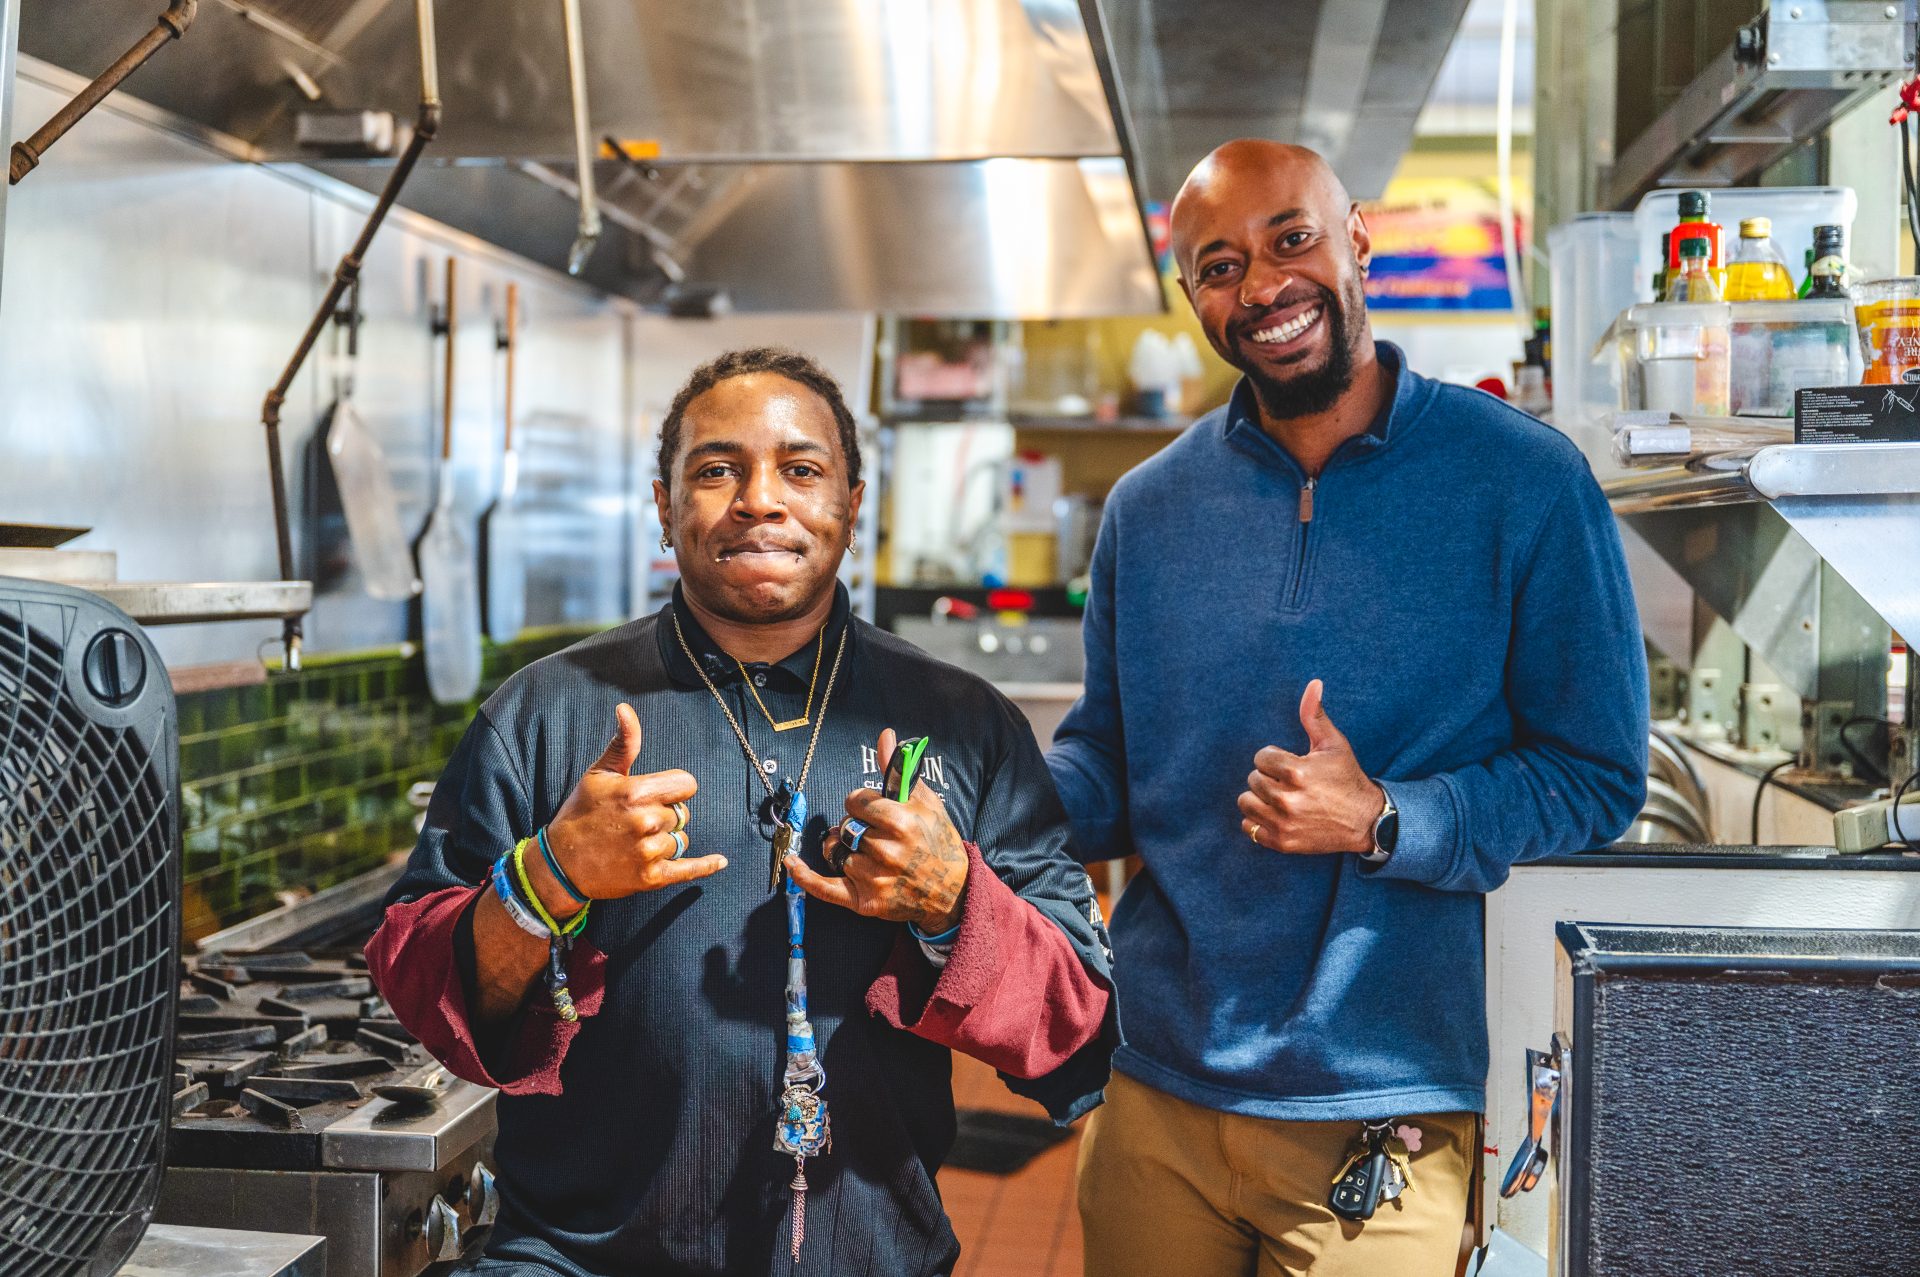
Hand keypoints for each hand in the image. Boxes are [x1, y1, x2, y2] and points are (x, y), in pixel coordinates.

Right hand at [534, 704, 724, 912]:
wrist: (561, 862)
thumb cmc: (581, 812)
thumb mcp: (599, 774)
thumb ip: (624, 743)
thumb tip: (626, 709)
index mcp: (636, 793)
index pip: (687, 784)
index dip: (675, 788)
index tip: (658, 794)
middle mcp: (646, 822)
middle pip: (683, 813)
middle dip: (666, 815)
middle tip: (637, 821)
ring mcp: (649, 852)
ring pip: (681, 839)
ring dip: (667, 840)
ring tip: (636, 842)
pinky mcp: (651, 878)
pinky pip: (689, 869)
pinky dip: (706, 866)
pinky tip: (720, 861)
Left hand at [786, 728, 969, 932]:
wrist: (954, 890)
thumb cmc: (938, 842)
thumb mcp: (925, 802)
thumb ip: (898, 769)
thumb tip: (885, 735)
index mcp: (900, 822)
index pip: (854, 801)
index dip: (862, 804)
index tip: (874, 810)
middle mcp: (886, 851)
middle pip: (846, 826)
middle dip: (856, 827)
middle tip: (875, 835)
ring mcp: (874, 878)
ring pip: (839, 853)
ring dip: (847, 851)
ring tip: (869, 855)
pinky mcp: (865, 901)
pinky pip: (825, 888)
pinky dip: (806, 877)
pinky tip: (792, 864)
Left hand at [1238, 679, 1384, 854]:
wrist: (1364, 820)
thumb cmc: (1346, 778)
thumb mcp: (1333, 744)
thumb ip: (1315, 715)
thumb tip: (1313, 683)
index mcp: (1298, 772)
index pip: (1261, 757)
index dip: (1275, 758)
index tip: (1292, 764)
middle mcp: (1288, 799)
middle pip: (1253, 779)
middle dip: (1269, 777)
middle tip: (1291, 782)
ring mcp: (1284, 823)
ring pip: (1246, 802)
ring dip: (1259, 798)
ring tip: (1280, 796)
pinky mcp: (1282, 842)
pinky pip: (1248, 827)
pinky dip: (1258, 821)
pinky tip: (1276, 814)